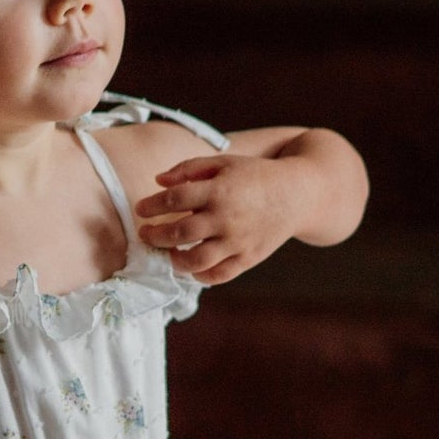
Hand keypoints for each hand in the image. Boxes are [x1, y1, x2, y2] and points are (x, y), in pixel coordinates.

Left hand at [134, 153, 306, 282]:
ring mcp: (238, 241)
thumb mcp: (224, 162)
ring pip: (196, 260)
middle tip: (145, 234)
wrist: (297, 194)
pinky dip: (200, 275)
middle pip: (180, 232)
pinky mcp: (248, 258)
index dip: (152, 206)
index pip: (175, 200)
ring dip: (175, 260)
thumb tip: (158, 181)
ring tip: (169, 253)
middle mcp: (227, 217)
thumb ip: (189, 169)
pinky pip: (218, 275)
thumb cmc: (255, 175)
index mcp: (219, 189)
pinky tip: (192, 267)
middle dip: (155, 236)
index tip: (141, 209)